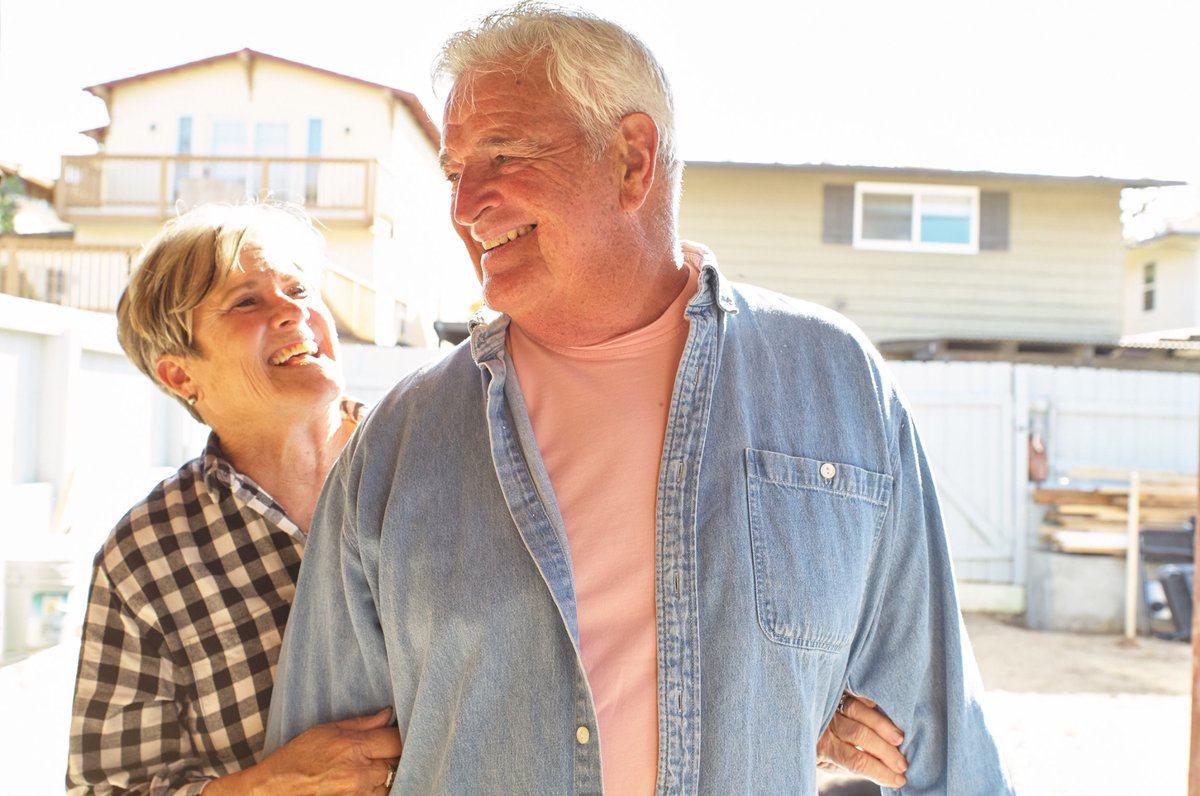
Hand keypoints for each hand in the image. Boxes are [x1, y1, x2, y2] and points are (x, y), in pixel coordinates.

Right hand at [206, 707, 401, 794]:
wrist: (274, 790)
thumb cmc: (297, 757)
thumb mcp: (326, 730)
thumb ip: (362, 723)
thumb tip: (388, 714)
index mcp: (353, 748)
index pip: (396, 740)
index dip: (402, 735)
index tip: (401, 731)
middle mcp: (359, 773)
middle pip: (398, 761)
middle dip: (396, 753)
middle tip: (388, 747)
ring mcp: (358, 794)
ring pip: (392, 781)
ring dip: (389, 772)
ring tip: (375, 764)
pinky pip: (380, 795)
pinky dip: (379, 787)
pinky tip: (368, 779)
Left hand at [817, 693, 906, 788]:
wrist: (797, 721)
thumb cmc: (820, 748)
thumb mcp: (832, 763)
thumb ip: (854, 764)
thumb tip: (887, 770)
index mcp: (824, 747)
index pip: (856, 760)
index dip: (879, 771)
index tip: (899, 779)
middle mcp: (826, 724)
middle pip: (859, 735)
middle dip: (885, 751)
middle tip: (903, 764)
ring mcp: (829, 704)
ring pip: (858, 711)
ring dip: (882, 725)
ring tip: (899, 738)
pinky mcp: (835, 690)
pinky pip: (855, 694)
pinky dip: (872, 702)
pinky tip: (888, 710)